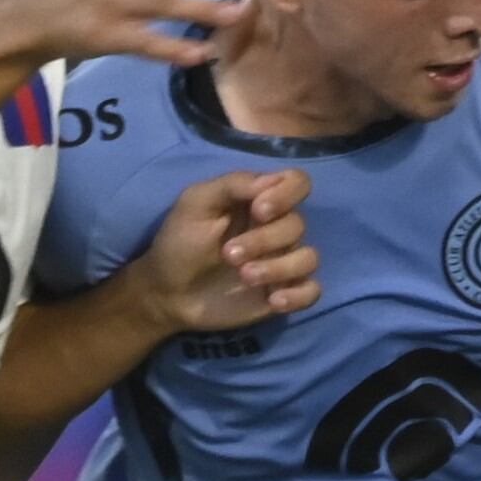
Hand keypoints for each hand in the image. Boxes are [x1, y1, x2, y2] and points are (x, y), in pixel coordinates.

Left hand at [126, 169, 320, 337]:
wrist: (168, 293)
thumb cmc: (180, 242)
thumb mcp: (196, 203)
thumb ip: (233, 184)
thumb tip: (272, 180)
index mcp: (260, 201)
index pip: (297, 183)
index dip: (287, 194)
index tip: (259, 210)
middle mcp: (277, 228)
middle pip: (298, 224)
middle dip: (264, 240)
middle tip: (228, 255)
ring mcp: (283, 262)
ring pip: (308, 258)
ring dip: (279, 268)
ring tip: (244, 277)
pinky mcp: (284, 293)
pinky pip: (312, 291)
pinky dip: (298, 295)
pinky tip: (273, 301)